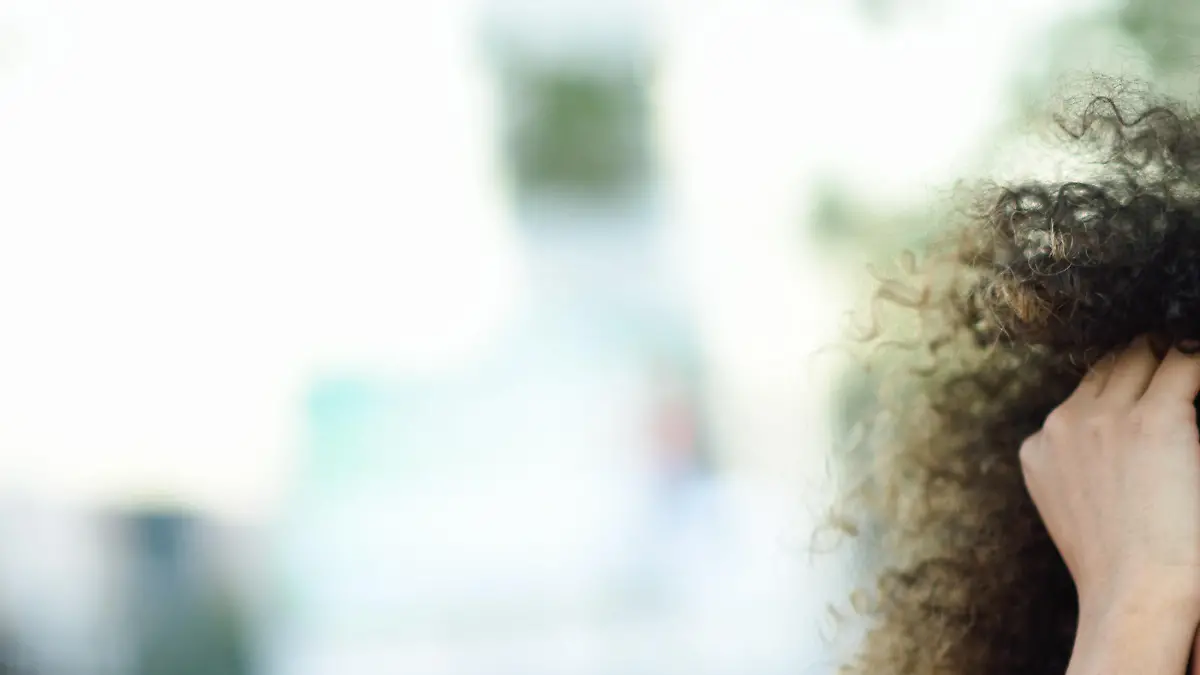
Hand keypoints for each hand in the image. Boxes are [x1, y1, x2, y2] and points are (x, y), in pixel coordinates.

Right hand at [1020, 336, 1199, 617]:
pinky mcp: (1156, 418)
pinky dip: (1198, 361)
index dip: (1120, 382)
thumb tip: (1114, 452)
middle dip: (1143, 359)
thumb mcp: (1073, 512)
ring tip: (1192, 362)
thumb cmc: (1118, 572)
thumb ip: (1079, 470)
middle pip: (1109, 363)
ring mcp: (1106, 418)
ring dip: (1170, 355)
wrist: (1135, 597)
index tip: (1150, 382)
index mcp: (1038, 449)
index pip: (1082, 392)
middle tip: (1180, 363)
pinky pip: (1188, 362)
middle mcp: (1063, 424)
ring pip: (1143, 353)